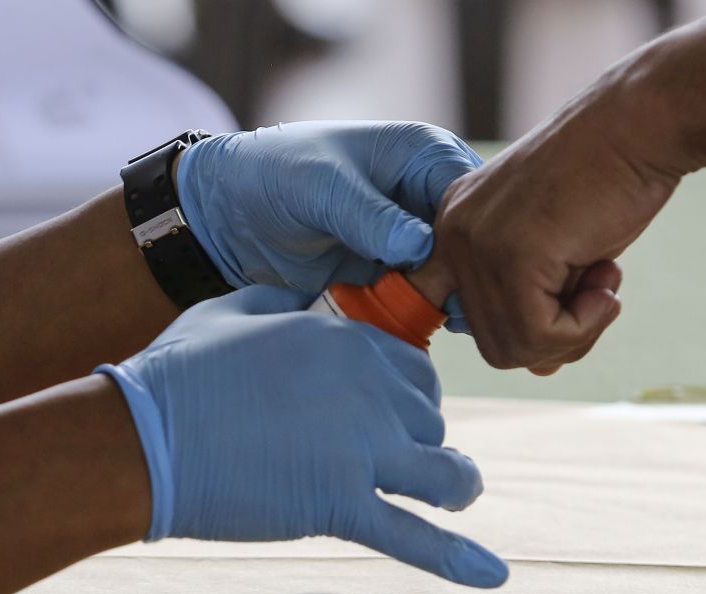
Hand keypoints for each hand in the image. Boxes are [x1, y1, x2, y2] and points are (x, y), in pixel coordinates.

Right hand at [96, 286, 507, 587]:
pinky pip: (415, 538)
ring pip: (442, 472)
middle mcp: (367, 389)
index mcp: (345, 342)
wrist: (141, 436)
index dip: (407, 396)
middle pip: (429, 419)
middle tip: (404, 456)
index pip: (411, 371)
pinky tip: (493, 575)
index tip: (397, 413)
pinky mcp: (340, 505)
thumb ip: (279, 300)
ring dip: (455, 484)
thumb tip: (299, 294)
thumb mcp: (231, 311)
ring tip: (459, 492)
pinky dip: (458, 560)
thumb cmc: (177, 373)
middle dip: (420, 438)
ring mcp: (360, 449)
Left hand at [176, 121, 480, 320]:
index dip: (474, 236)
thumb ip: (372, 217)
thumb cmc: (276, 176)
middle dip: (465, 275)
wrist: (231, 214)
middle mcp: (425, 195)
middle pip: (472, 241)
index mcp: (422, 155)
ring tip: (435, 321)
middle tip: (450, 309)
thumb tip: (421, 248)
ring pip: (453, 274)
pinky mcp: (393, 273)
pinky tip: (415, 327)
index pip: (472, 196)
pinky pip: (423, 297)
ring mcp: (411, 238)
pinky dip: (421, 314)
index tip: (457, 275)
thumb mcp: (324, 188)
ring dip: (447, 299)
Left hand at [434, 84, 681, 372]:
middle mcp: (452, 234)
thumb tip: (539, 371)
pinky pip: (539, 336)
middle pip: (491, 341)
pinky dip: (584, 325)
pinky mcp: (509, 256)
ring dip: (574, 332)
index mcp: (455, 225)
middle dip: (554, 335)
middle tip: (596, 291)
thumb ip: (540, 304)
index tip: (545, 311)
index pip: (443, 307)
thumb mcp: (560, 250)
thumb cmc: (609, 179)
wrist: (641, 123)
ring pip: (513, 348)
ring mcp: (475, 245)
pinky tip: (606, 281)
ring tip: (603, 281)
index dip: (493, 326)